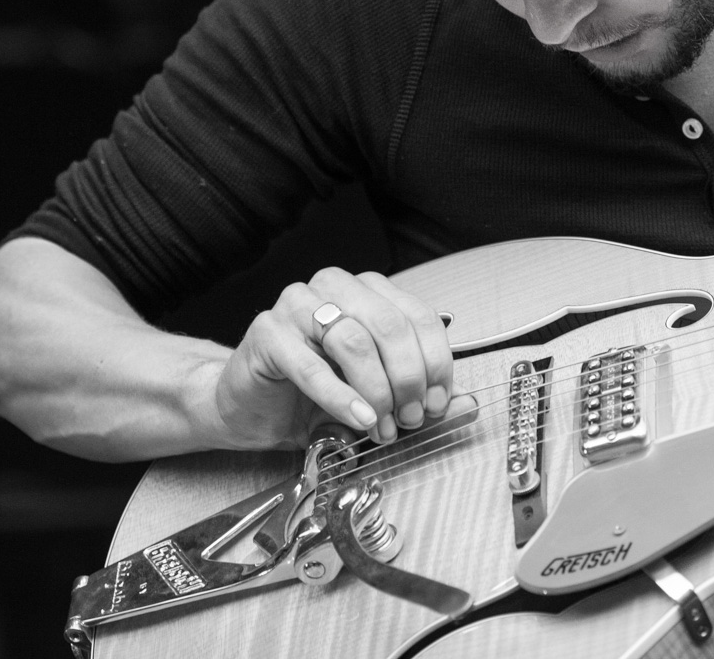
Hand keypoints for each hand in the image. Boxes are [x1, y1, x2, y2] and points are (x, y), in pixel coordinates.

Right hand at [211, 267, 452, 449]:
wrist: (246, 407)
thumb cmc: (311, 396)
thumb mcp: (377, 396)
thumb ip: (419, 396)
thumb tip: (468, 405)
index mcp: (369, 292)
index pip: (419, 317)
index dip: (436, 363)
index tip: (439, 403)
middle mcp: (336, 288)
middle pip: (391, 325)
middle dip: (408, 378)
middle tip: (411, 418)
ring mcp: (298, 304)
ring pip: (354, 340)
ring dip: (377, 390)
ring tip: (383, 425)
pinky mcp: (267, 332)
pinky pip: (311, 365)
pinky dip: (341, 396)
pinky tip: (359, 417)